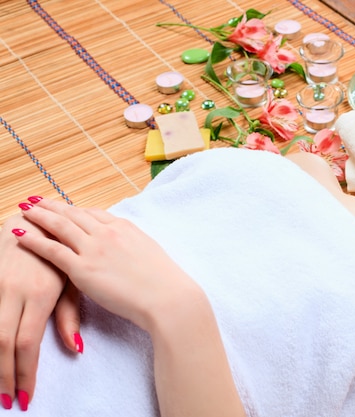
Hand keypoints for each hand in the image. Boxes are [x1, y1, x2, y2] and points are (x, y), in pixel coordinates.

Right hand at [0, 209, 80, 409]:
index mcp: (39, 293)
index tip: (24, 396)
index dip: (23, 373)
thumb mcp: (70, 281)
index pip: (26, 343)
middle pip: (1, 343)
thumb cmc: (58, 253)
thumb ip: (69, 315)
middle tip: (8, 399)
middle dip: (3, 375)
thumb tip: (76, 348)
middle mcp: (11, 291)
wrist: (31, 220)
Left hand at [12, 198, 200, 332]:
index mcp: (125, 228)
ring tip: (24, 209)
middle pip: (73, 214)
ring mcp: (94, 249)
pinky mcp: (83, 269)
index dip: (75, 209)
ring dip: (39, 215)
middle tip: (36, 200)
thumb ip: (132, 245)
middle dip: (52, 206)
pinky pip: (52, 250)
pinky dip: (33, 240)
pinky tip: (19, 234)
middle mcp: (108, 233)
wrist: (167, 298)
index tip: (64, 207)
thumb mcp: (150, 252)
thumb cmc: (164, 282)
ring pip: (60, 226)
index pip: (94, 213)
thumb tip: (127, 248)